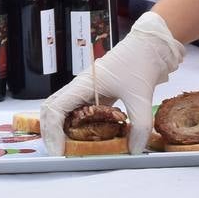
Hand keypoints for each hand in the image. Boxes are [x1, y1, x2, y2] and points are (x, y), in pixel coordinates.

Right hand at [40, 13, 184, 155]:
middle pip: (51, 108)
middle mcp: (80, 86)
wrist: (149, 46)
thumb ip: (139, 126)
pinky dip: (77, 123)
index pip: (55, 109)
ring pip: (63, 108)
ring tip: (67, 146)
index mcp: (83, 85)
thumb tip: (133, 150)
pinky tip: (86, 135)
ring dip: (60, 127)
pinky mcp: (97, 91)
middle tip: (57, 151)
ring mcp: (87, 88)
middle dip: (49, 130)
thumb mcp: (141, 98)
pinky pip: (80, 109)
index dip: (52, 132)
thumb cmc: (139, 64)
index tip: (58, 150)